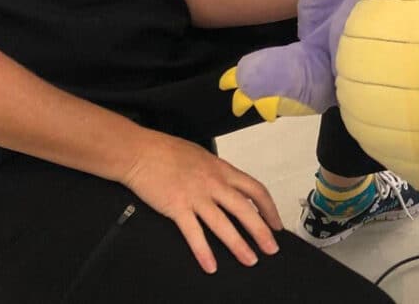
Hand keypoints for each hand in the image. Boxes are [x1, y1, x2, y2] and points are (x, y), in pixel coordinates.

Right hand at [122, 131, 281, 273]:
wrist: (142, 152)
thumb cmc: (169, 152)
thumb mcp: (203, 157)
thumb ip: (218, 173)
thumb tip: (229, 186)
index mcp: (223, 170)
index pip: (255, 190)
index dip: (268, 208)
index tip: (276, 223)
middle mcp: (214, 183)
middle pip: (245, 209)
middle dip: (261, 230)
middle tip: (272, 248)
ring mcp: (196, 196)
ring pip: (224, 224)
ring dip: (238, 245)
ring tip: (250, 260)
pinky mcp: (177, 207)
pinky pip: (194, 233)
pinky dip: (203, 252)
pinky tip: (210, 265)